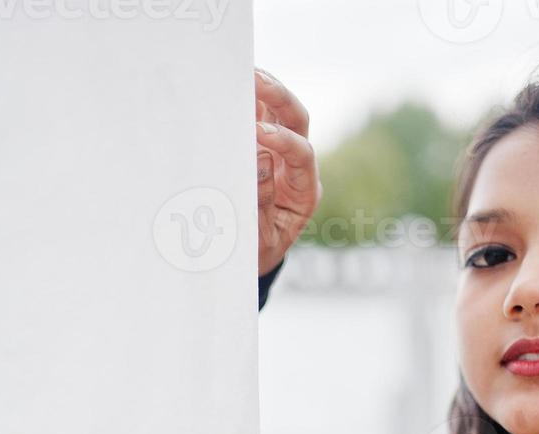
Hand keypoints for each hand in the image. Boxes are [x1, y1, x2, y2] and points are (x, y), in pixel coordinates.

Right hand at [255, 67, 320, 276]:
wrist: (253, 257)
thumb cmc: (257, 252)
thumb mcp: (259, 240)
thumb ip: (260, 205)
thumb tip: (259, 162)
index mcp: (304, 192)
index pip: (303, 157)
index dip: (285, 142)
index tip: (261, 132)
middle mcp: (297, 167)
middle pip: (298, 122)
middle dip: (280, 99)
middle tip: (257, 81)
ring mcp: (280, 154)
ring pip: (279, 112)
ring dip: (264, 90)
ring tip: (244, 71)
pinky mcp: (263, 148)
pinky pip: (259, 116)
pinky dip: (249, 99)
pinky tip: (234, 82)